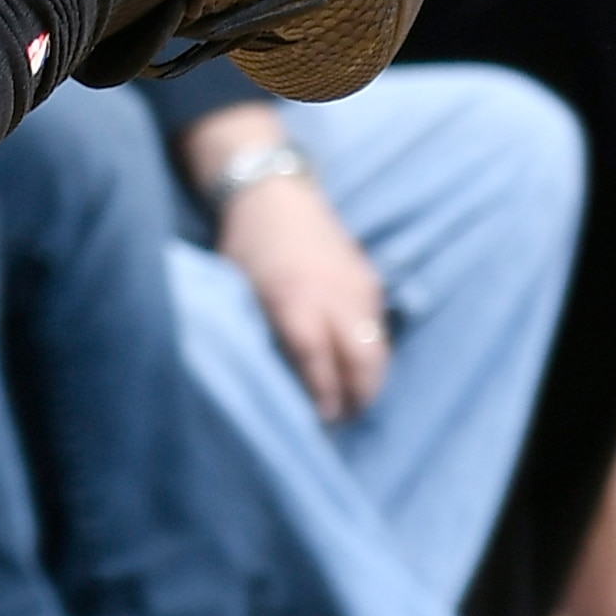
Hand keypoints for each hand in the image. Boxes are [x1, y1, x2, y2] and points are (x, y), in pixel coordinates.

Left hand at [210, 156, 390, 419]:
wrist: (273, 193)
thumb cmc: (246, 247)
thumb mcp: (238, 291)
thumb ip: (258, 333)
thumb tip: (270, 384)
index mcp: (293, 298)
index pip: (317, 361)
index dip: (322, 397)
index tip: (318, 422)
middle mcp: (333, 294)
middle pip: (362, 362)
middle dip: (357, 398)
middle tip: (340, 421)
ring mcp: (357, 286)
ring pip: (376, 349)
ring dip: (367, 381)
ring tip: (348, 403)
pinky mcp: (370, 281)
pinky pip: (377, 330)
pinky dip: (367, 354)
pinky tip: (351, 369)